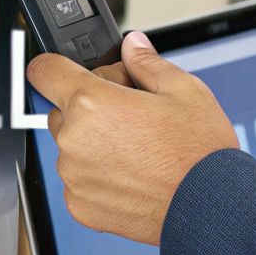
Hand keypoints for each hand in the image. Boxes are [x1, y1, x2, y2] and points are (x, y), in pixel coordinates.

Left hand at [26, 30, 239, 244]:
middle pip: (62, 111)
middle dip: (88, 109)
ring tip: (136, 151)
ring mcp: (74, 176)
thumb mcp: (183, 90)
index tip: (61, 71)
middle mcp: (74, 140)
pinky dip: (97, 177)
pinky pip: (79, 182)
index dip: (54, 66)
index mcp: (91, 103)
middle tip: (128, 116)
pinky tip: (131, 175)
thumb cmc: (199, 153)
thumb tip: (132, 46)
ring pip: (71, 149)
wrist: (211, 208)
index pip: (44, 71)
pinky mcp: (80, 206)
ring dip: (92, 145)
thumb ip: (146, 63)